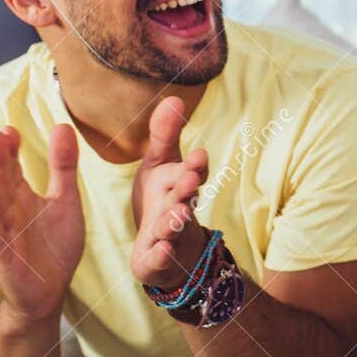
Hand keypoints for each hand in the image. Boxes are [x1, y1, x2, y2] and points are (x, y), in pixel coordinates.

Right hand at [0, 124, 84, 322]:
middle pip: (3, 181)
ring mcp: (7, 233)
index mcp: (23, 197)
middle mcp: (11, 211)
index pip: (13, 167)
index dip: (11, 148)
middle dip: (0, 159)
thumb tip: (63, 125)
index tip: (10, 128)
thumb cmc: (55, 245)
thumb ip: (64, 166)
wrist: (51, 290)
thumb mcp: (66, 200)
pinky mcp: (6, 255)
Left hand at [129, 97, 211, 291]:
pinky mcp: (157, 259)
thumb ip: (164, 135)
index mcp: (180, 185)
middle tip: (190, 180)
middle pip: (185, 198)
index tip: (199, 156)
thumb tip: (174, 97)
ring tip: (178, 214)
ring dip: (177, 221)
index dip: (196, 166)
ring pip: (175, 228)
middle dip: (188, 190)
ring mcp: (170, 236)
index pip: (192, 173)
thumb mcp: (160, 165)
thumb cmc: (162, 198)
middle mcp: (180, 209)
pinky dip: (162, 256)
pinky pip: (160, 259)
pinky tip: (161, 250)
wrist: (164, 247)